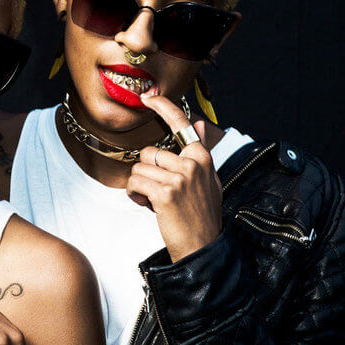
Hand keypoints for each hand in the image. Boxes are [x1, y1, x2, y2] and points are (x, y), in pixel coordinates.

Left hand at [126, 93, 223, 261]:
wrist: (202, 246)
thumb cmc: (202, 214)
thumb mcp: (209, 179)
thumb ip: (201, 150)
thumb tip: (200, 124)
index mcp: (202, 157)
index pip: (181, 123)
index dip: (163, 107)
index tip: (149, 98)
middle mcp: (192, 164)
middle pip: (149, 152)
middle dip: (148, 172)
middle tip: (161, 192)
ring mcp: (179, 178)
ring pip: (139, 168)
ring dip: (141, 186)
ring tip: (156, 201)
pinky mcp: (165, 193)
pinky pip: (135, 183)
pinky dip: (135, 195)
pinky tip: (149, 206)